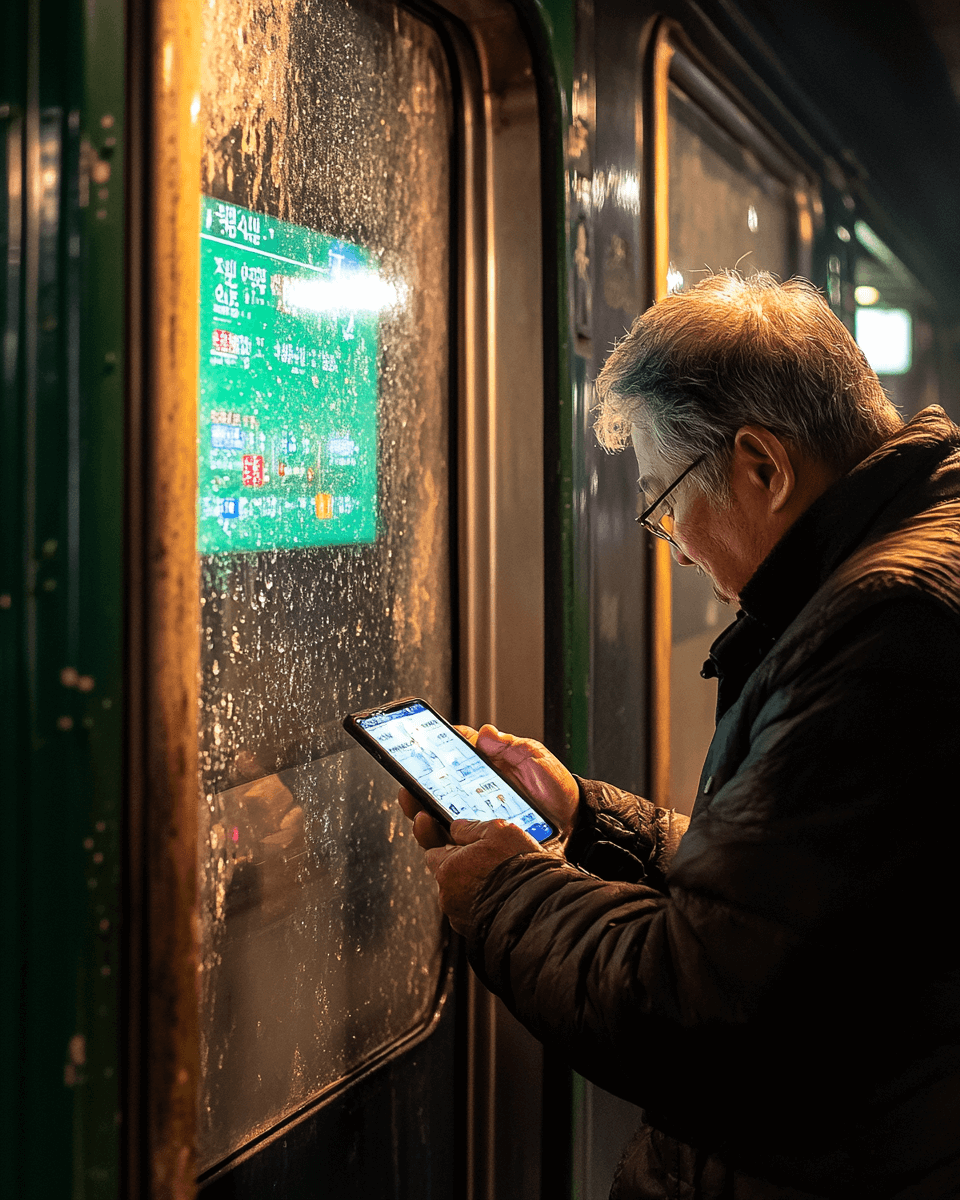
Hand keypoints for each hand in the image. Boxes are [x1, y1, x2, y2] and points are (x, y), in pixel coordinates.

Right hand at [397, 724, 581, 844]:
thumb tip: (485, 733)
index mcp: (480, 771)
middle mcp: (470, 796)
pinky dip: (439, 842)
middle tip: (408, 787)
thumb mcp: (534, 758)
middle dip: (413, 789)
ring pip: (434, 820)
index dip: (428, 754)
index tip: (416, 750)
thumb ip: (510, 746)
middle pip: (430, 792)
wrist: (574, 821)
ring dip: (420, 815)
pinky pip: (451, 847)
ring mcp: (472, 822)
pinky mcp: (477, 847)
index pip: (446, 760)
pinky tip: (438, 835)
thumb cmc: (554, 787)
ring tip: (419, 812)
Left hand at [423, 818, 547, 933]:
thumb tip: (457, 827)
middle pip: (448, 874)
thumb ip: (471, 827)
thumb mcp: (498, 831)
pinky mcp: (473, 932)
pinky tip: (502, 895)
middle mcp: (447, 895)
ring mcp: (460, 917)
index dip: (449, 845)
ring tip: (500, 878)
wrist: (536, 910)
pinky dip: (484, 904)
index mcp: (446, 868)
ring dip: (474, 886)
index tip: (459, 842)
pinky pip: (474, 912)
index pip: (433, 851)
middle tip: (487, 859)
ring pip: (462, 894)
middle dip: (463, 867)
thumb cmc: (517, 869)